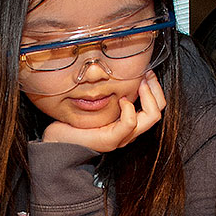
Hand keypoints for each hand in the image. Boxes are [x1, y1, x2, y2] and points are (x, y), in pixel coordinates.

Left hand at [42, 70, 166, 151]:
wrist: (58, 142)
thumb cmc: (74, 122)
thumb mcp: (97, 104)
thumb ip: (109, 94)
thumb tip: (116, 72)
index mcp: (128, 124)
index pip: (156, 107)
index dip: (155, 88)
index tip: (147, 72)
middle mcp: (129, 132)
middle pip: (157, 112)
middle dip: (155, 89)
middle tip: (146, 74)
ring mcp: (122, 137)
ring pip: (151, 118)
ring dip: (148, 95)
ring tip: (139, 83)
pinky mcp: (111, 140)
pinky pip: (130, 124)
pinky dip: (129, 109)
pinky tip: (121, 99)